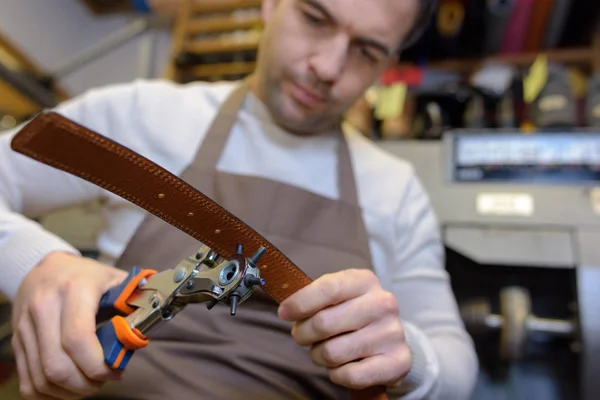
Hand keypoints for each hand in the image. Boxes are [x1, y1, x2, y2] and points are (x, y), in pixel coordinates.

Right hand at [11, 251, 127, 398]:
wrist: (48, 267)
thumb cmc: (88, 276)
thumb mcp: (115, 280)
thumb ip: (134, 302)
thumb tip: (147, 328)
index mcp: (74, 289)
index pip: (78, 339)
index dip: (98, 365)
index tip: (116, 371)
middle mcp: (44, 307)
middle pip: (57, 366)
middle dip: (85, 384)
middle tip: (103, 381)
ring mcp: (26, 326)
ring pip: (41, 378)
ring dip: (68, 392)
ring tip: (89, 384)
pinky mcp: (16, 342)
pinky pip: (27, 381)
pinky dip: (48, 393)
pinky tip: (68, 386)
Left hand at [278, 269, 410, 389]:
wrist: (389, 338)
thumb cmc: (352, 313)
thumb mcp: (337, 296)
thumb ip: (312, 297)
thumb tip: (286, 309)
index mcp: (365, 281)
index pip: (328, 288)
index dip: (300, 303)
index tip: (284, 313)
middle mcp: (382, 304)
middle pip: (323, 323)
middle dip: (303, 334)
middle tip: (302, 336)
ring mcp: (392, 333)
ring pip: (332, 353)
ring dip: (319, 355)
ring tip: (324, 350)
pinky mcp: (397, 362)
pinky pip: (349, 375)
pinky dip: (336, 374)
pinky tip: (342, 365)